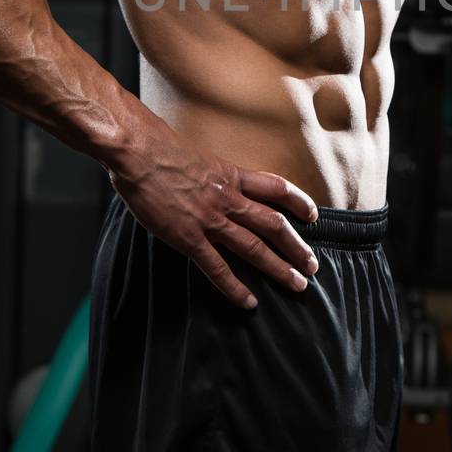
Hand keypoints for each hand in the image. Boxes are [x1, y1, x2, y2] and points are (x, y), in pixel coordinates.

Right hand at [109, 141, 320, 309]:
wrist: (138, 152)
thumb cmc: (161, 149)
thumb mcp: (199, 157)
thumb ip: (212, 175)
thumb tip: (214, 181)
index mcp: (231, 176)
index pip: (276, 188)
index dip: (299, 202)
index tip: (313, 216)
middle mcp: (228, 198)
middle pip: (274, 224)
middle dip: (296, 247)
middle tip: (312, 265)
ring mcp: (210, 219)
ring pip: (254, 248)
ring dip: (279, 268)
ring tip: (297, 285)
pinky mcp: (188, 238)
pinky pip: (217, 267)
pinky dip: (235, 287)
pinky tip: (249, 302)